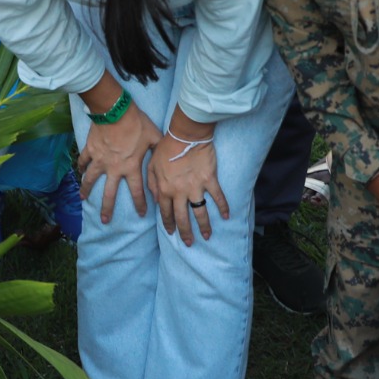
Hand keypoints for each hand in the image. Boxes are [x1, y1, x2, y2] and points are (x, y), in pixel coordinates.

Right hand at [78, 97, 161, 223]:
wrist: (115, 110)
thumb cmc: (137, 123)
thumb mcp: (154, 137)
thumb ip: (158, 151)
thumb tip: (164, 162)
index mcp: (131, 167)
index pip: (137, 191)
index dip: (140, 204)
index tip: (141, 214)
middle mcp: (114, 168)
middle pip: (109, 193)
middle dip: (107, 208)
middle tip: (105, 220)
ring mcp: (100, 160)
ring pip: (90, 179)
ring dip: (86, 189)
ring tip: (82, 198)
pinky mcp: (90, 150)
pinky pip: (83, 161)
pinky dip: (80, 166)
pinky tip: (79, 171)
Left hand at [154, 130, 227, 246]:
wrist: (186, 135)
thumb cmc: (167, 147)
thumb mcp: (151, 165)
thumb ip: (151, 184)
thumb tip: (155, 201)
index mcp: (164, 190)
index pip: (166, 212)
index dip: (169, 224)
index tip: (172, 233)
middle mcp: (179, 192)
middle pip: (182, 218)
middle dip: (185, 233)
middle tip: (189, 243)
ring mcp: (195, 187)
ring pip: (200, 212)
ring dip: (204, 226)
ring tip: (207, 236)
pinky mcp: (209, 180)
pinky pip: (218, 197)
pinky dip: (223, 207)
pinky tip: (226, 216)